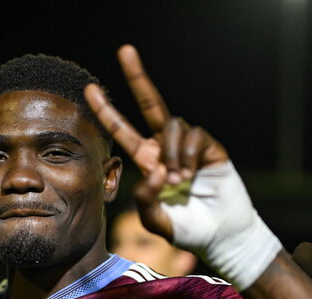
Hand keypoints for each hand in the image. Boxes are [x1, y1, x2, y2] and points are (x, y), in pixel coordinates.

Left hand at [84, 45, 229, 243]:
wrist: (222, 235)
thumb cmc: (188, 230)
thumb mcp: (156, 221)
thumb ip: (145, 200)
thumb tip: (154, 170)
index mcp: (148, 161)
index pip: (123, 130)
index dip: (107, 111)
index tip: (89, 89)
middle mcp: (166, 148)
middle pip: (150, 104)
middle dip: (137, 78)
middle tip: (124, 50)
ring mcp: (188, 145)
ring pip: (171, 126)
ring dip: (171, 153)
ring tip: (180, 181)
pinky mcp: (209, 147)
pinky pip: (193, 135)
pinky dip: (188, 155)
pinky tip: (192, 175)